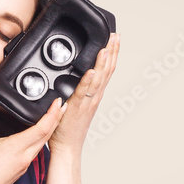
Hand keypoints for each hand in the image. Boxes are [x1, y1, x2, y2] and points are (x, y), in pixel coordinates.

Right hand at [0, 93, 66, 183]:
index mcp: (19, 147)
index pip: (43, 128)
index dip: (53, 113)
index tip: (58, 102)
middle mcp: (26, 156)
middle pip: (48, 134)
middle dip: (57, 118)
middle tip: (62, 105)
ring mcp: (26, 163)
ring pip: (43, 143)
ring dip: (50, 129)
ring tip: (53, 116)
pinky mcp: (22, 168)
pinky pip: (36, 150)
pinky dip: (41, 139)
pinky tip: (37, 134)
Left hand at [48, 32, 119, 155]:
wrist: (67, 148)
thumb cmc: (67, 130)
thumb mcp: (76, 105)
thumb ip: (77, 91)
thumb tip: (74, 77)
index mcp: (95, 95)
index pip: (107, 70)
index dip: (112, 54)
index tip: (114, 39)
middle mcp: (95, 97)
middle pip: (107, 70)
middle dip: (112, 51)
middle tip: (115, 35)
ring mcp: (87, 102)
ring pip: (99, 78)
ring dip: (103, 61)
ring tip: (106, 46)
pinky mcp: (77, 107)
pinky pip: (83, 91)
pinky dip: (88, 80)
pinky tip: (91, 70)